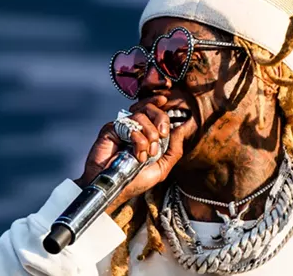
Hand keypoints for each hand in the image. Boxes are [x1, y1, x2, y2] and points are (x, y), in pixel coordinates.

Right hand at [74, 95, 184, 214]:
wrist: (115, 190)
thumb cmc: (135, 181)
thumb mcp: (162, 168)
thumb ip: (174, 150)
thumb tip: (181, 129)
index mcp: (146, 133)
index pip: (155, 111)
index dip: (160, 106)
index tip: (165, 102)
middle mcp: (135, 128)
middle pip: (150, 108)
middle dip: (161, 120)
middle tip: (161, 137)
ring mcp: (123, 128)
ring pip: (141, 116)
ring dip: (150, 135)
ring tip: (147, 153)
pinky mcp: (111, 130)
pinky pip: (130, 125)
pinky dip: (138, 140)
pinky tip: (137, 154)